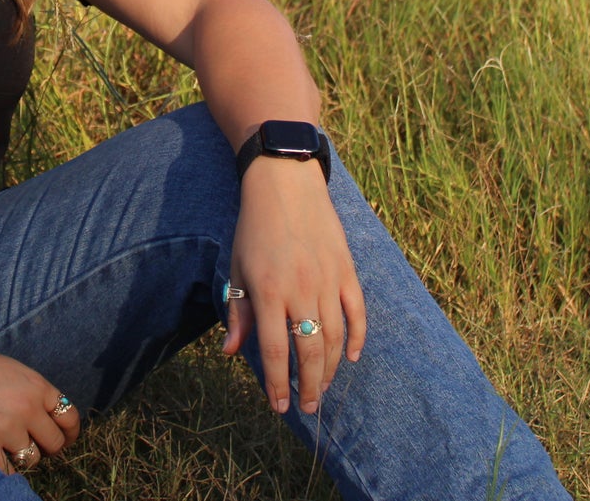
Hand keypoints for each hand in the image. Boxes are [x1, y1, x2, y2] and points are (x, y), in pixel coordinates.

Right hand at [0, 324, 80, 472]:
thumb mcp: (13, 372)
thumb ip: (35, 394)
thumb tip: (51, 422)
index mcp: (37, 386)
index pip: (70, 417)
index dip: (70, 433)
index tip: (65, 439)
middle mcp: (27, 408)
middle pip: (54, 444)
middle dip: (46, 448)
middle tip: (34, 445)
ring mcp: (6, 428)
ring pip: (31, 459)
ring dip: (21, 456)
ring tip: (4, 443)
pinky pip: (6, 469)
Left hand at [221, 157, 366, 415]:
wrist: (285, 183)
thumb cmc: (255, 227)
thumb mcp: (238, 267)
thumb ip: (238, 311)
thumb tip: (232, 352)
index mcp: (268, 290)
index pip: (275, 351)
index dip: (278, 384)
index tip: (279, 406)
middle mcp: (300, 289)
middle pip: (309, 351)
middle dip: (308, 385)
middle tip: (307, 407)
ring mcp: (327, 280)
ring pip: (334, 337)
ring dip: (329, 368)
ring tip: (322, 388)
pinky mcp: (346, 270)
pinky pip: (357, 312)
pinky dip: (357, 338)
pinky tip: (350, 357)